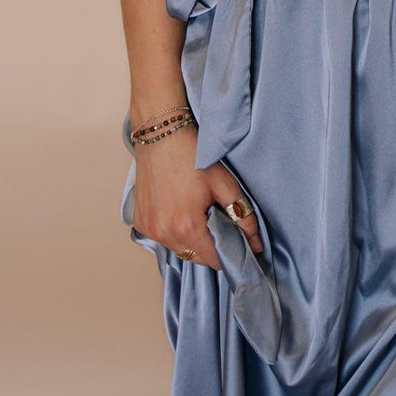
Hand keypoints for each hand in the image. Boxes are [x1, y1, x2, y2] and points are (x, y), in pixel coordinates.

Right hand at [132, 124, 263, 268]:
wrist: (160, 134)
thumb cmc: (192, 155)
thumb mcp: (224, 183)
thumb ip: (242, 216)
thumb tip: (255, 243)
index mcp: (187, 227)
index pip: (214, 260)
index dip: (230, 255)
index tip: (239, 245)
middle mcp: (164, 234)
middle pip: (196, 257)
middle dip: (211, 248)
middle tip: (221, 225)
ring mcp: (149, 229)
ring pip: (179, 249)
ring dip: (192, 241)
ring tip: (200, 216)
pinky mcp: (140, 222)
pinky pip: (162, 238)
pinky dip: (174, 232)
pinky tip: (180, 211)